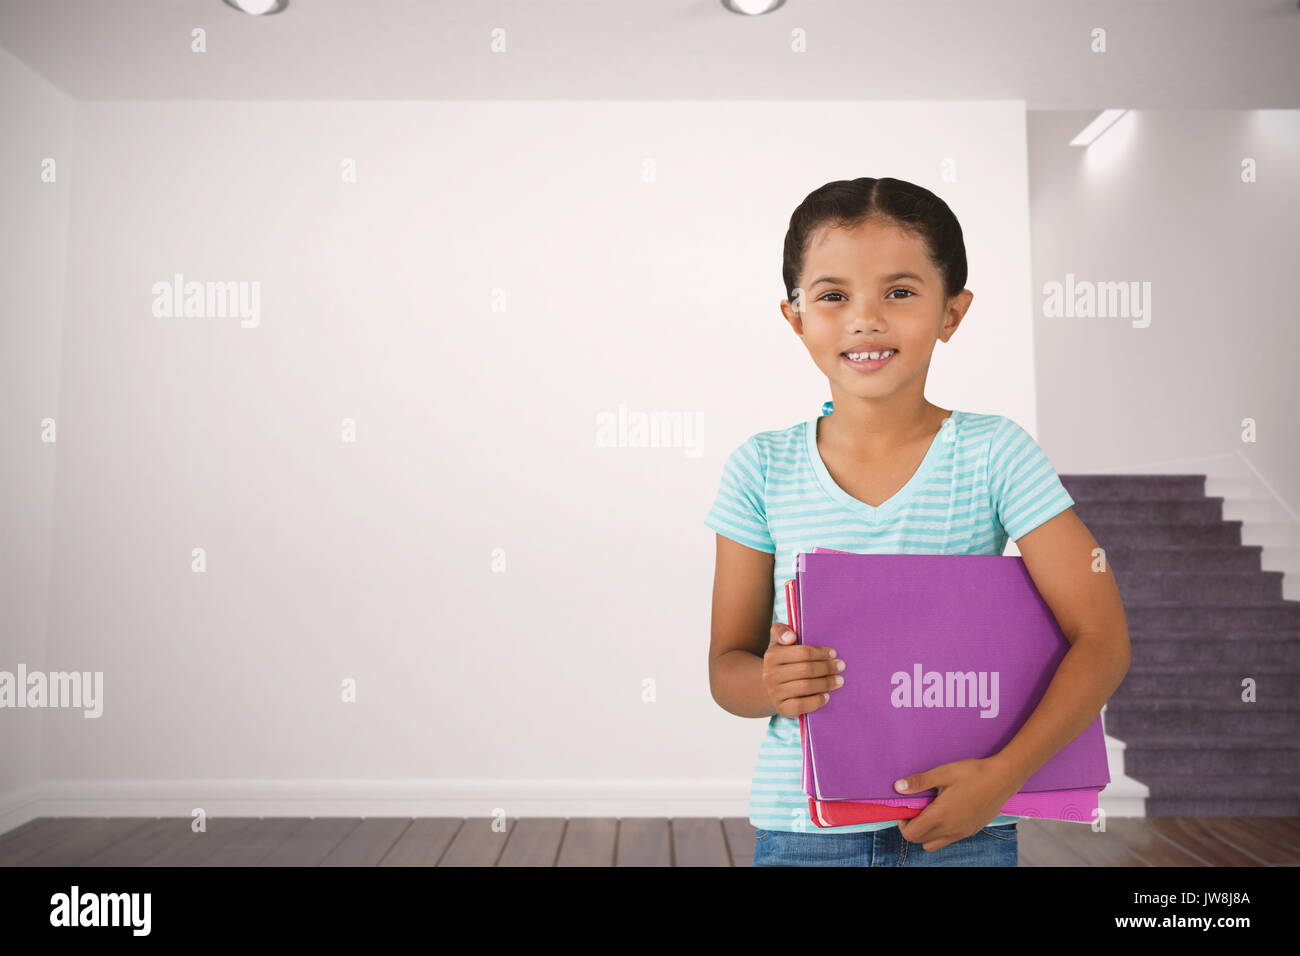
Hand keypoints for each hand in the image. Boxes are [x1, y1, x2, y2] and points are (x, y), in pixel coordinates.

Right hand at [761, 622, 844, 717]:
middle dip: (827, 667)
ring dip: (826, 683)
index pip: (802, 653)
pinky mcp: (781, 708)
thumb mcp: (779, 643)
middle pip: (806, 670)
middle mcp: (770, 674)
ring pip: (806, 687)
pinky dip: (816, 701)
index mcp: (772, 655)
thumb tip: (791, 637)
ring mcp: (774, 692)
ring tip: (839, 680)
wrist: (770, 687)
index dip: (821, 653)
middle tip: (841, 666)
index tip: (833, 653)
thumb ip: (781, 631)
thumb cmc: (783, 661)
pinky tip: (826, 696)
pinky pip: (801, 706)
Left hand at [893, 756, 1021, 851]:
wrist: (1002, 779)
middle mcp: (950, 830)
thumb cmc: (972, 773)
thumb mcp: (943, 773)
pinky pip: (949, 840)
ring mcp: (962, 833)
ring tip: (930, 812)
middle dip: (912, 828)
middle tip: (916, 809)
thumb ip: (919, 782)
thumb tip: (898, 787)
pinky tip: (946, 813)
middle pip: (920, 841)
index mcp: (940, 816)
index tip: (905, 810)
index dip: (902, 824)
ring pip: (934, 844)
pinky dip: (941, 833)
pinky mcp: (972, 831)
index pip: (911, 834)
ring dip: (926, 833)